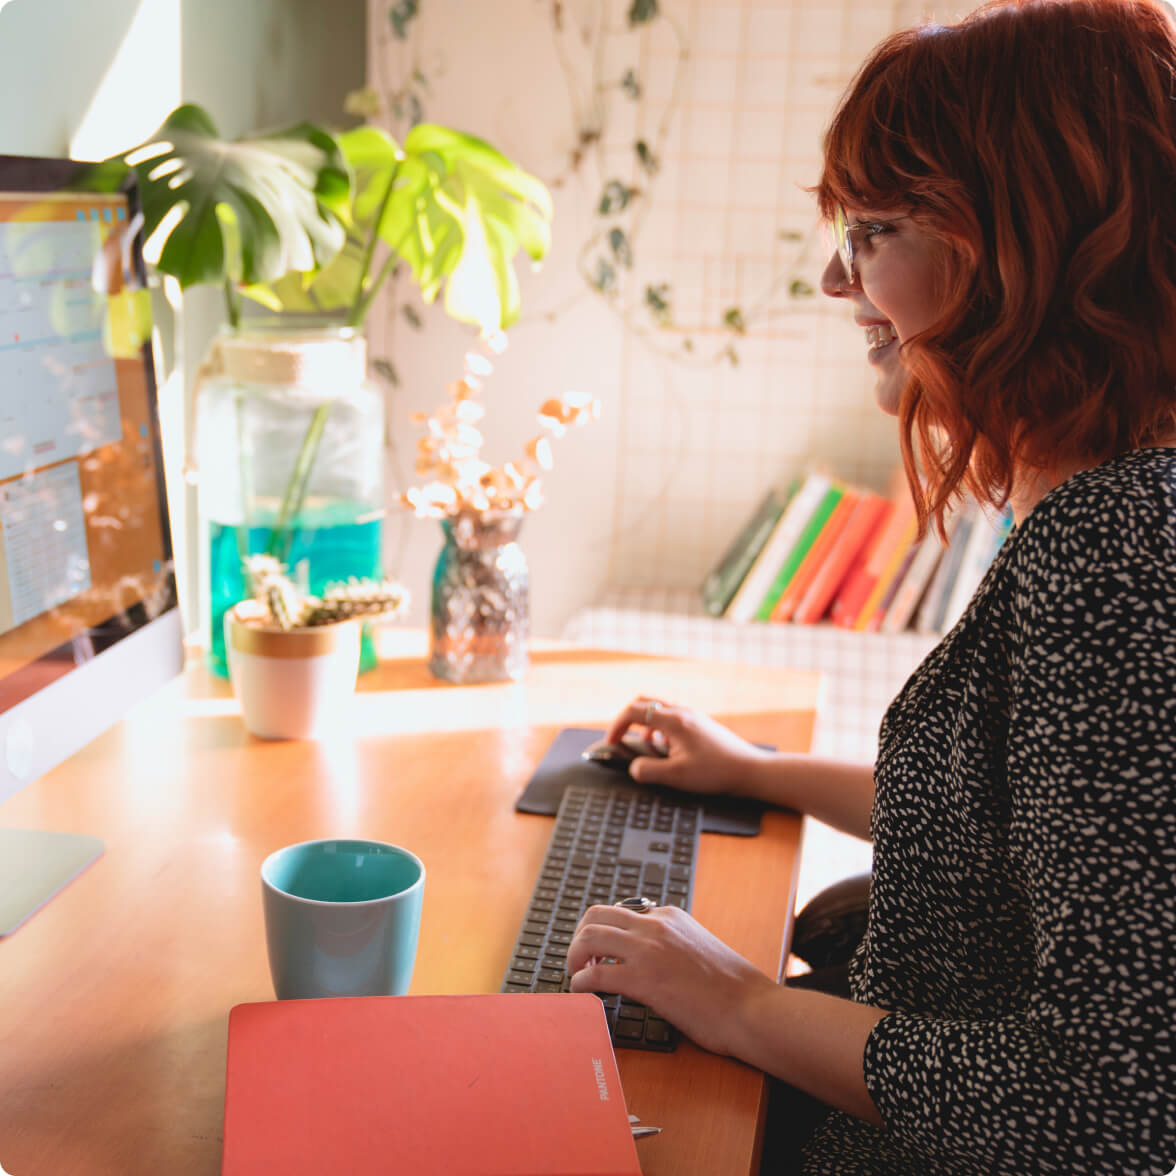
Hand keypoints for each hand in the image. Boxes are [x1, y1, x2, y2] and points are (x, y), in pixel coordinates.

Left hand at [566, 903, 776, 1057]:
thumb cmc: (731, 987)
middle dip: (580, 936)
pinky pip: (595, 976)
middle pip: (596, 915)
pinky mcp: (644, 980)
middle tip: (581, 960)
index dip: (605, 933)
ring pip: (589, 938)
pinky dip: (580, 984)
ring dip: (574, 956)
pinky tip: (583, 995)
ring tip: (577, 975)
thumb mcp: (699, 945)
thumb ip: (672, 942)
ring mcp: (648, 951)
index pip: (621, 912)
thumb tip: (647, 954)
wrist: (751, 1008)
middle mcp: (655, 925)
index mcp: (670, 915)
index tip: (600, 953)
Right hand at [605, 697, 768, 795]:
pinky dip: (659, 729)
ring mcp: (692, 716)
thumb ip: (648, 771)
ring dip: (644, 725)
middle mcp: (682, 712)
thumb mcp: (676, 777)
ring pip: (658, 709)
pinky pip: (671, 718)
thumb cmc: (715, 772)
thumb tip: (633, 767)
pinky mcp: (700, 724)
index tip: (611, 743)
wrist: (749, 770)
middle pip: (644, 703)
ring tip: (647, 748)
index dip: (616, 726)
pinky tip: (667, 750)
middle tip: (621, 739)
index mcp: (673, 720)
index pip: (633, 711)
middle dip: (627, 720)